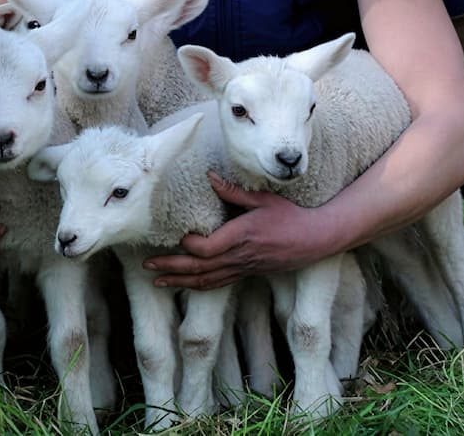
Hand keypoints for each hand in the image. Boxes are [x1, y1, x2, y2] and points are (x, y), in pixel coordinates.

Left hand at [143, 172, 336, 289]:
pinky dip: (198, 286)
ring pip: (206, 280)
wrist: (315, 240)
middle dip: (172, 267)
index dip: (190, 246)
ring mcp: (243, 268)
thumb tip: (209, 176)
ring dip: (179, 282)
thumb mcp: (264, 199)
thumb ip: (234, 191)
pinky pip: (218, 284)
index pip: (208, 249)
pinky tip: (184, 286)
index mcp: (242, 236)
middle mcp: (240, 256)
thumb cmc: (290, 216)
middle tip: (147, 266)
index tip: (177, 236)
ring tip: (156, 282)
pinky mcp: (247, 273)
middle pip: (200, 268)